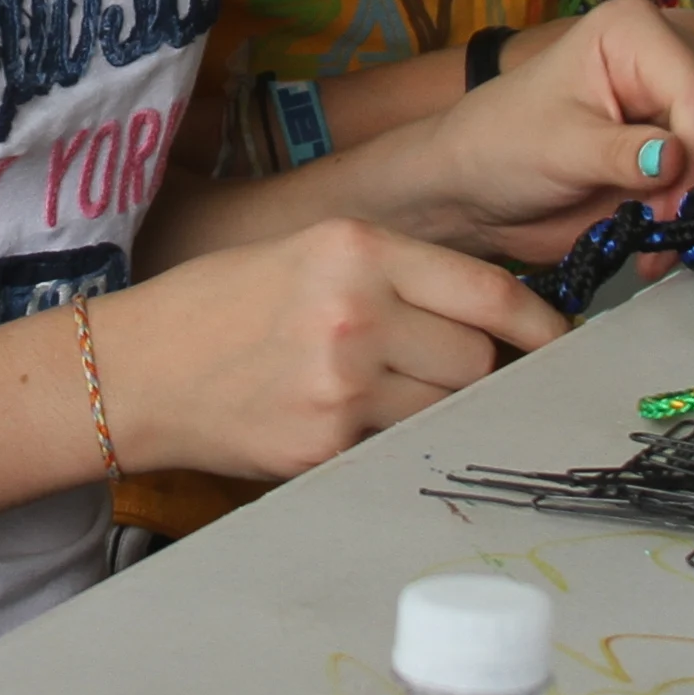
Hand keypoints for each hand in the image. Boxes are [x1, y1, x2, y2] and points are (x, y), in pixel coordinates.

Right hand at [95, 220, 568, 481]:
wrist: (133, 369)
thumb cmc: (218, 307)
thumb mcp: (304, 255)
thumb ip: (395, 276)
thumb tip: (492, 322)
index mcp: (353, 248)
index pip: (489, 291)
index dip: (540, 324)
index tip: (559, 343)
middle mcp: (355, 310)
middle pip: (478, 357)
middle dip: (471, 368)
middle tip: (428, 368)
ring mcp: (343, 383)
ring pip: (449, 406)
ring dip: (434, 406)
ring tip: (378, 393)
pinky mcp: (328, 443)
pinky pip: (401, 445)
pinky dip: (389, 438)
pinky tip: (342, 419)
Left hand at [414, 0, 693, 257]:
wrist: (481, 187)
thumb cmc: (502, 148)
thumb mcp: (558, 149)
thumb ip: (620, 153)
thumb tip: (675, 157)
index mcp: (635, 31)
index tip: (672, 209)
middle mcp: (671, 56)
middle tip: (658, 231)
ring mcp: (683, 100)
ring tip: (654, 239)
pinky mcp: (689, 142)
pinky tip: (664, 236)